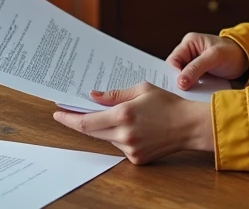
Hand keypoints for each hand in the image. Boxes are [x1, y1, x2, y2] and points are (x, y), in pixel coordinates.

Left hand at [52, 83, 212, 163]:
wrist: (190, 125)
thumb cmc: (168, 104)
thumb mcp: (141, 89)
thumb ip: (114, 94)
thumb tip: (93, 96)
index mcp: (123, 115)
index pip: (86, 121)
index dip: (69, 118)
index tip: (58, 113)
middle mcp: (124, 134)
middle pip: (90, 132)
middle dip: (78, 123)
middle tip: (69, 113)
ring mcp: (130, 149)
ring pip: (106, 138)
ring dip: (103, 128)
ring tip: (114, 116)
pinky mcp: (136, 159)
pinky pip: (119, 146)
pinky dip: (119, 136)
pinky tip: (133, 127)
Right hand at [166, 32, 246, 88]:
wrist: (246, 60)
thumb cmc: (231, 53)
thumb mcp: (213, 58)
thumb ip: (196, 68)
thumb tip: (180, 82)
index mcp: (189, 43)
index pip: (173, 60)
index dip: (175, 73)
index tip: (182, 86)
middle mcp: (189, 52)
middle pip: (176, 70)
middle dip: (180, 80)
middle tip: (185, 92)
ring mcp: (194, 64)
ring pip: (183, 78)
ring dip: (187, 86)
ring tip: (192, 93)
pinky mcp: (199, 74)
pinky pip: (191, 82)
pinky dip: (194, 88)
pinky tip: (197, 93)